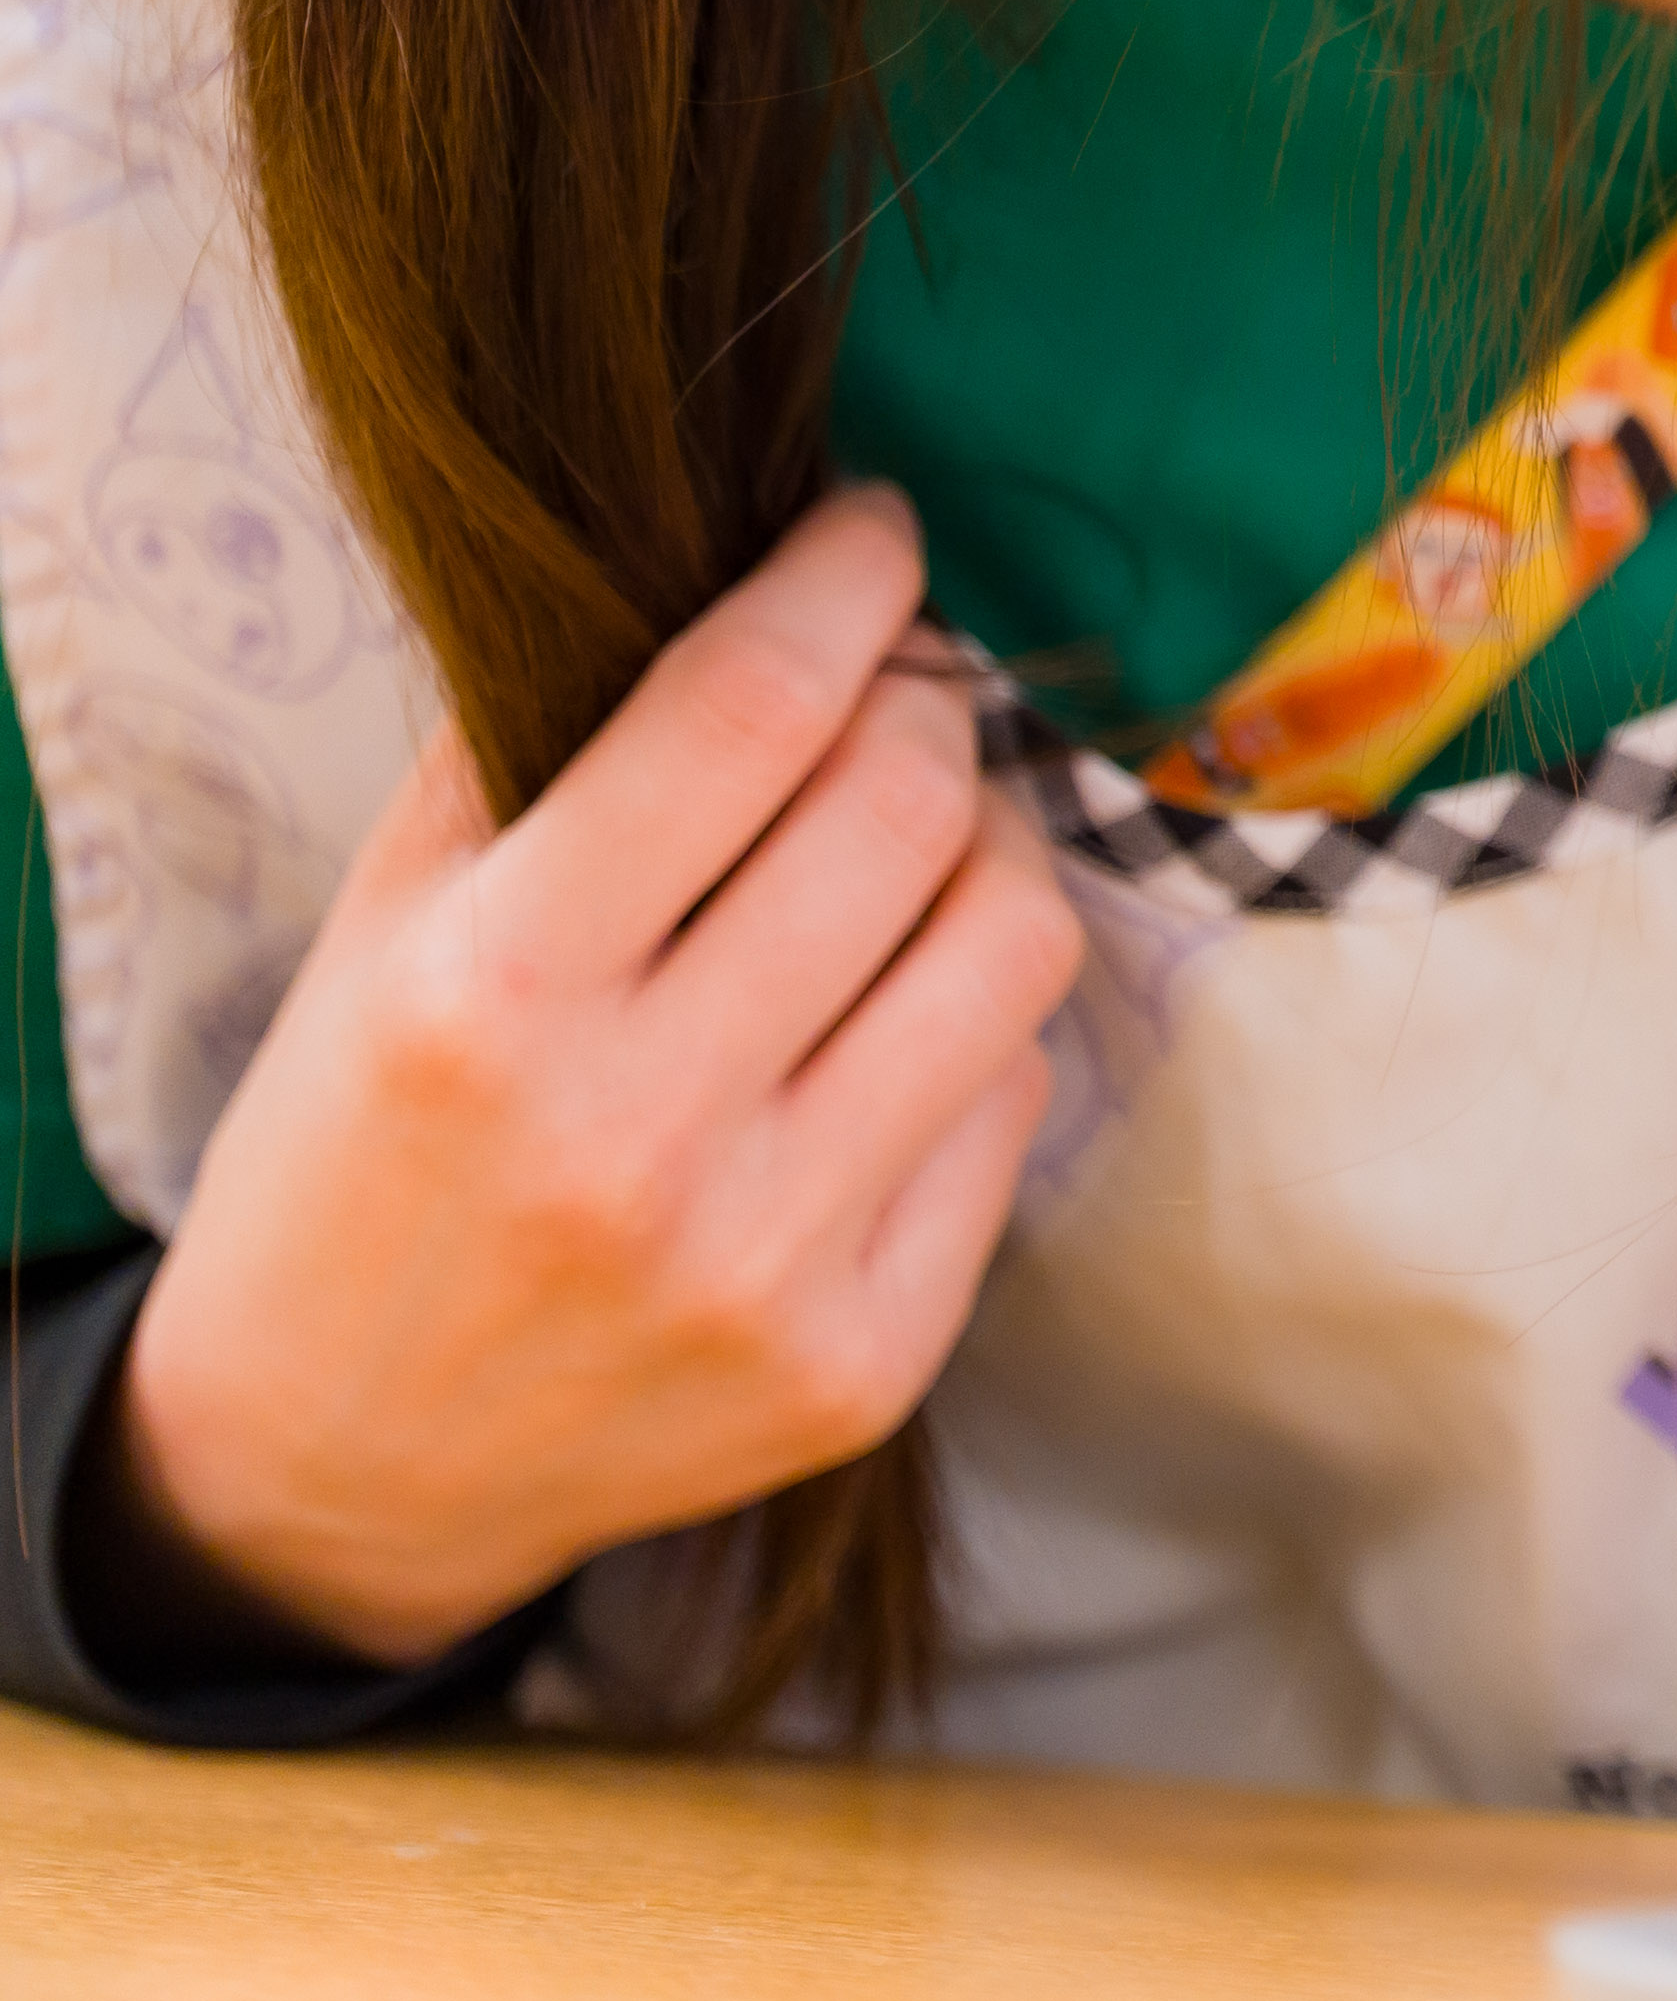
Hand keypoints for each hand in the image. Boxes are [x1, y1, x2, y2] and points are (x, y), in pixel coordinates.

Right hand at [104, 486, 1086, 1667]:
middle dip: (926, 709)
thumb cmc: (363, 1151)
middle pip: (914, 813)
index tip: (875, 533)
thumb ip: (541, 746)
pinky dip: (972, 1025)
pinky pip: (1014, 1102)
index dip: (846, 583)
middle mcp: (638, 1135)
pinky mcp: (866, 1363)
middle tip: (894, 697)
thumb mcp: (384, 930)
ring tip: (915, 845)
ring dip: (988, 851)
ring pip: (1016, 947)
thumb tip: (742, 567)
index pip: (749, 712)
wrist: (336, 1466)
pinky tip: (888, 1018)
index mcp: (492, 995)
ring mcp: (769, 1263)